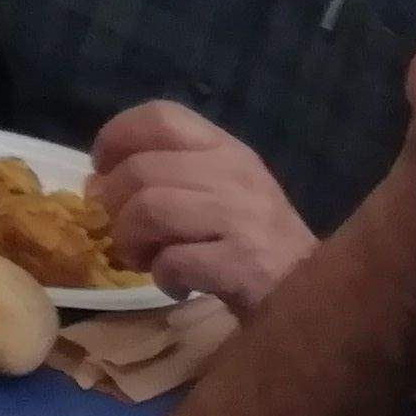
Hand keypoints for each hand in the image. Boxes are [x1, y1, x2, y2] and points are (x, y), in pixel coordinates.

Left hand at [94, 101, 318, 313]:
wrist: (319, 299)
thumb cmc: (255, 243)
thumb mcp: (217, 193)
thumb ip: (163, 178)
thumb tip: (95, 184)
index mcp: (226, 149)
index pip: (160, 116)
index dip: (116, 137)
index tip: (101, 168)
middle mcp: (236, 174)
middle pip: (141, 171)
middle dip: (113, 206)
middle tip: (120, 233)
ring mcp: (243, 218)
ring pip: (151, 210)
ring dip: (131, 241)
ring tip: (142, 260)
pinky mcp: (245, 265)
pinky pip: (175, 260)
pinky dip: (163, 276)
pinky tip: (175, 285)